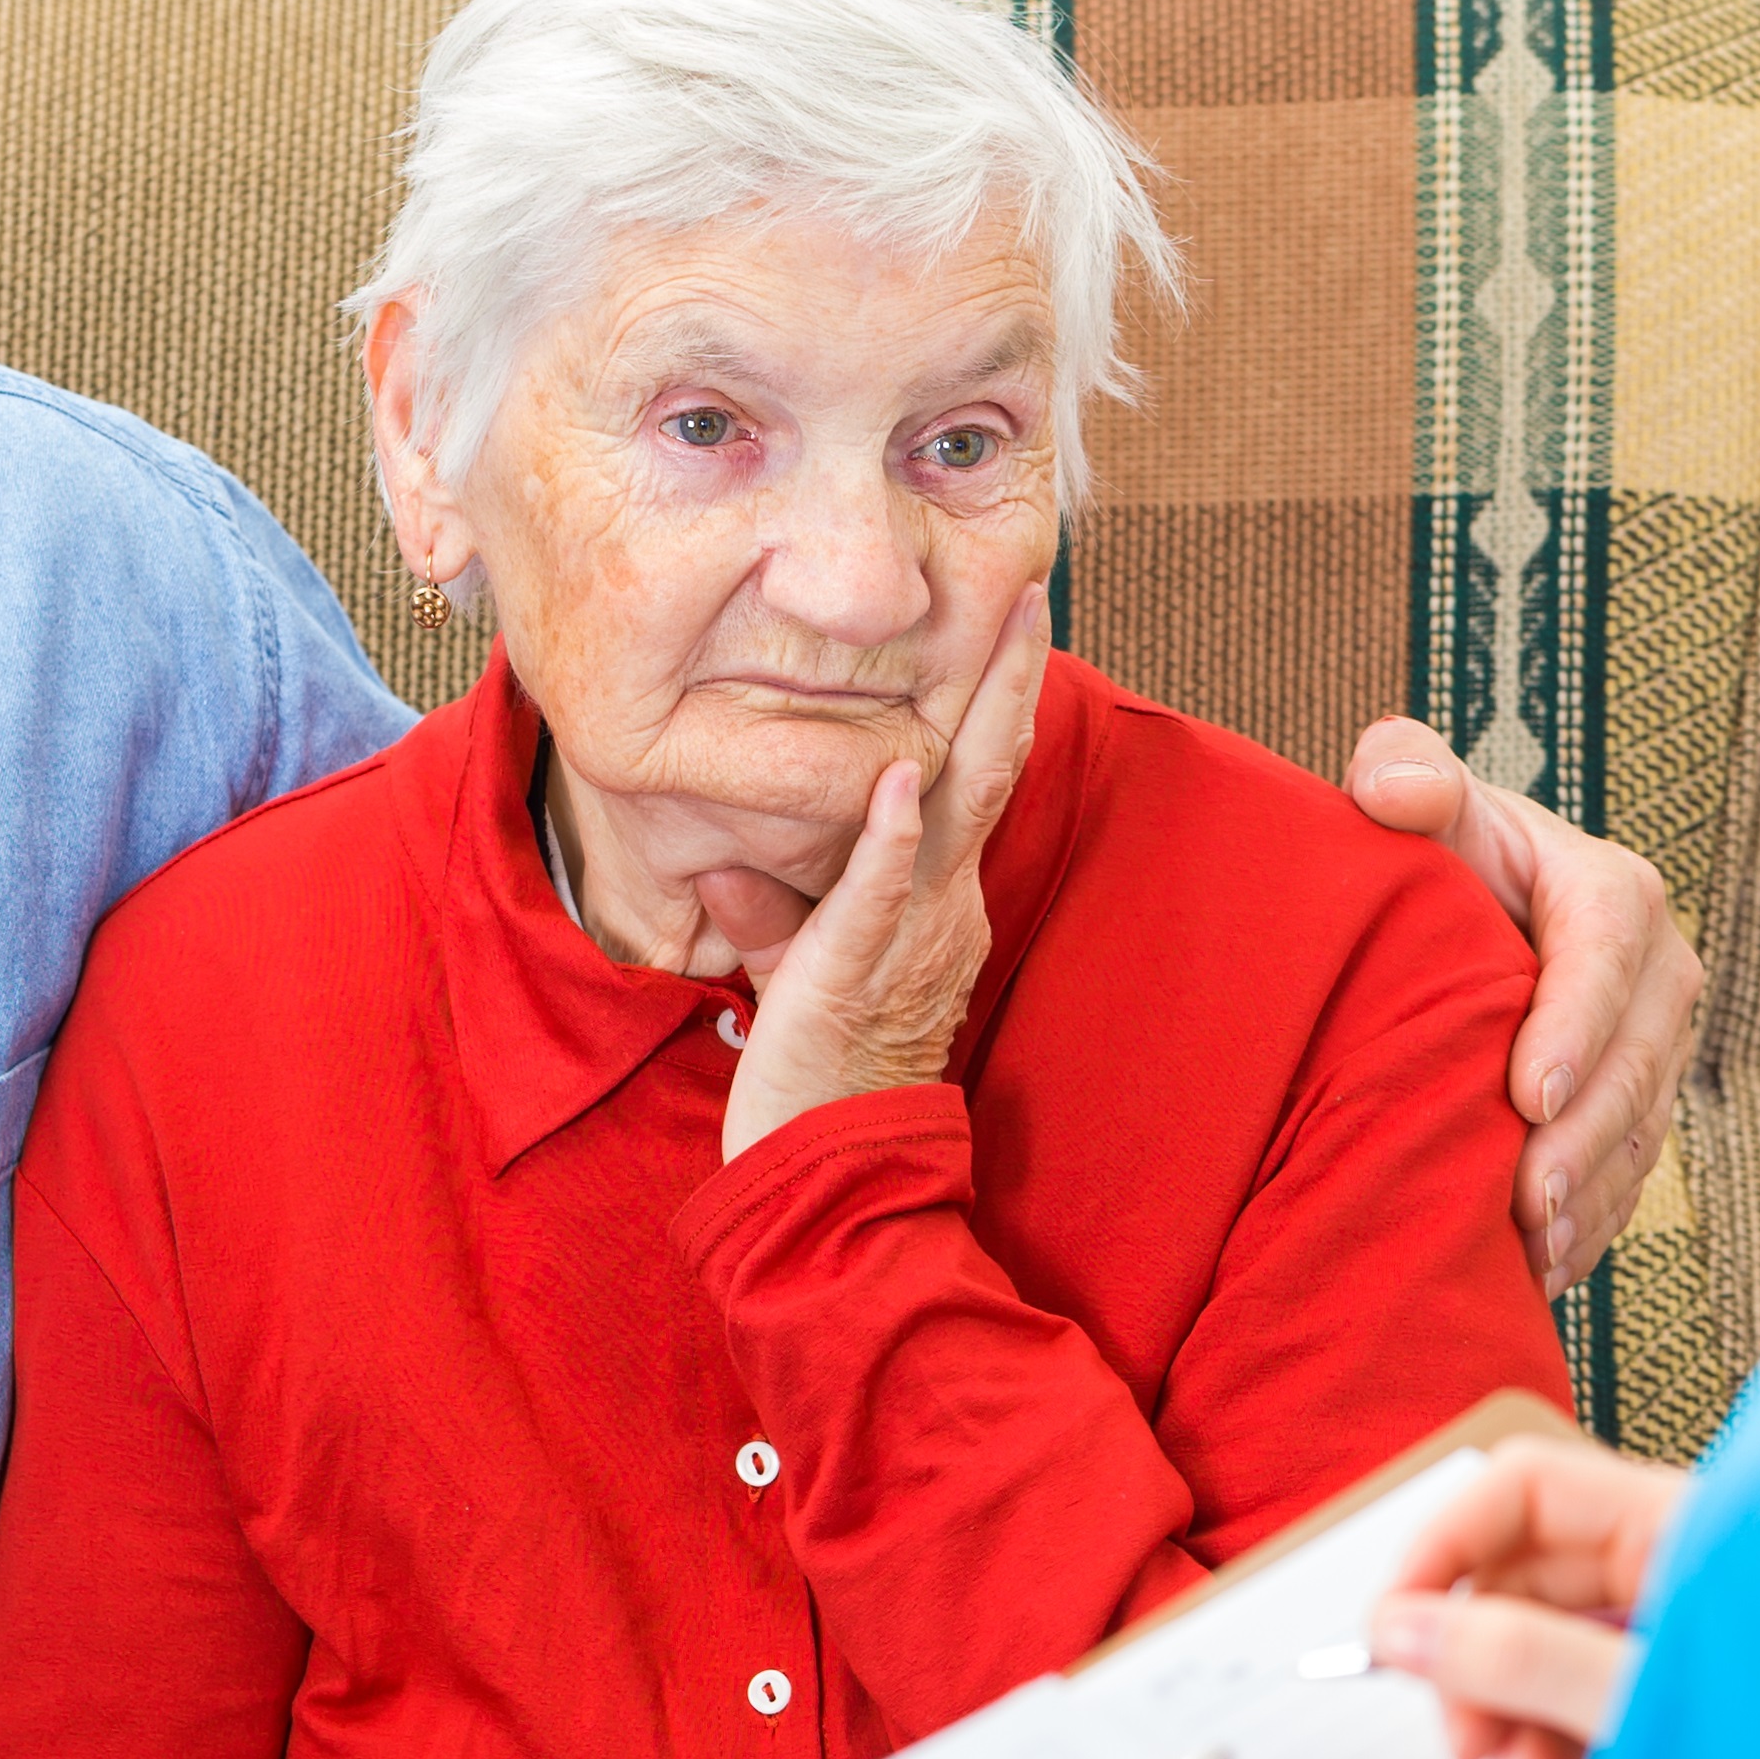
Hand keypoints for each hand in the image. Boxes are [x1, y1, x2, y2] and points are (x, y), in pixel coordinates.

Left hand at [719, 586, 1049, 1158]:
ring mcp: (910, 935)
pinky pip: (882, 893)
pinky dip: (894, 835)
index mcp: (934, 902)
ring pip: (958, 807)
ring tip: (998, 634)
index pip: (967, 782)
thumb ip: (770, 918)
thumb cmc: (817, 1080)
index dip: (987, 700)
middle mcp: (941, 907)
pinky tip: (904, 776)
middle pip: (987, 770)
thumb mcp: (794, 978)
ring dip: (978, 716)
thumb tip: (732, 864)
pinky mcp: (858, 970)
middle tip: (1027, 585)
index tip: (999, 621)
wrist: (832, 1173)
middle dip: (1008, 675)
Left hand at [1343, 720, 1702, 1292]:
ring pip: (1639, 1133)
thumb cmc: (1435, 855)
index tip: (1527, 1094)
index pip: (1606, 955)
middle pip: (1636, 1061)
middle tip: (1524, 1202)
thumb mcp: (1419, 799)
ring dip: (1588, 1198)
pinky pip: (1626, 1178)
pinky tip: (1537, 1274)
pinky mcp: (1636, 1112)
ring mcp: (1653, 1052)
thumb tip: (1394, 788)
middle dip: (1583, 1138)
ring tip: (1530, 1253)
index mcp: (1610, 891)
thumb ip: (1405, 774)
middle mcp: (1654, 975)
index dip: (1575, 1028)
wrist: (1462, 919)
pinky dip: (1587, 1228)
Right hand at [1369, 1443, 1694, 1758]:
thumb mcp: (1643, 1701)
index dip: (1443, 1547)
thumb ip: (1521, 1659)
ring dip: (1516, 1721)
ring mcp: (1682, 1635)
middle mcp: (1678, 1566)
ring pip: (1548, 1650)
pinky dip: (1563, 1752)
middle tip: (1464, 1739)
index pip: (1520, 1487)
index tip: (1396, 1627)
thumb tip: (1410, 1628)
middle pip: (1524, 1577)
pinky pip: (1588, 1703)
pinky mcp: (1684, 1699)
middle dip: (1476, 1659)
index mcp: (1678, 1526)